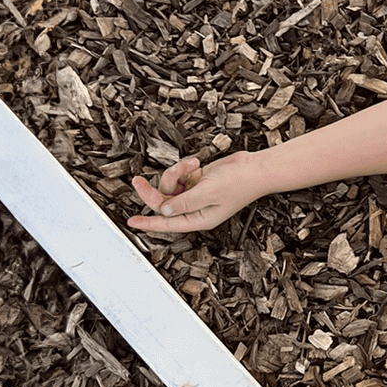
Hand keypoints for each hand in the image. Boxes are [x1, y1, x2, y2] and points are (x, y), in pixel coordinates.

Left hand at [127, 153, 267, 232]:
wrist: (256, 167)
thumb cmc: (240, 183)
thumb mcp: (207, 193)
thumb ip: (182, 202)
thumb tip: (162, 211)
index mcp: (199, 219)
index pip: (166, 223)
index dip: (147, 223)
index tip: (130, 222)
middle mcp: (196, 209)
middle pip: (164, 203)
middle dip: (154, 190)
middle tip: (138, 180)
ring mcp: (196, 194)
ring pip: (170, 186)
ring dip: (175, 173)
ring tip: (190, 165)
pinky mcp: (198, 181)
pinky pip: (180, 176)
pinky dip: (184, 167)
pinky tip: (196, 163)